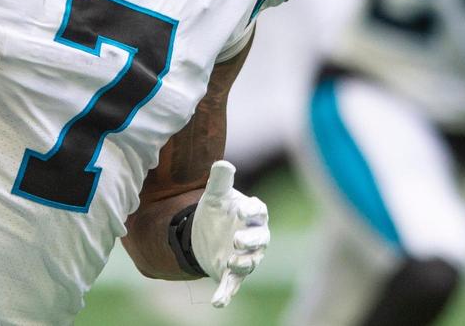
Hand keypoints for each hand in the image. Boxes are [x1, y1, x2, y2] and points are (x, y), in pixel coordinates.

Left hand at [191, 160, 269, 307]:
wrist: (204, 233)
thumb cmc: (218, 210)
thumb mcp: (215, 194)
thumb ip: (219, 180)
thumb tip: (222, 162)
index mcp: (253, 214)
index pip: (259, 211)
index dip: (252, 211)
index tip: (242, 210)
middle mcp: (255, 237)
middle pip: (260, 240)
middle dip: (250, 241)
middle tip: (237, 240)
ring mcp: (246, 257)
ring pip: (250, 262)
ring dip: (242, 264)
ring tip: (231, 262)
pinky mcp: (232, 274)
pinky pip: (233, 284)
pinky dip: (226, 294)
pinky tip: (218, 302)